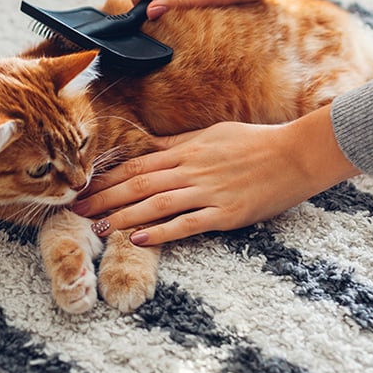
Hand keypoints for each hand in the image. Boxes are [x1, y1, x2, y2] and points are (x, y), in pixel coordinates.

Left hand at [71, 107, 358, 245]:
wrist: (296, 154)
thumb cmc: (256, 142)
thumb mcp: (214, 133)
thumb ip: (181, 142)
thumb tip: (151, 145)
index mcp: (187, 150)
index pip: (138, 164)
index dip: (108, 177)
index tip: (84, 186)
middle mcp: (192, 169)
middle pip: (138, 184)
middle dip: (104, 197)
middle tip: (77, 210)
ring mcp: (208, 191)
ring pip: (156, 203)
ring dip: (124, 216)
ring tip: (98, 227)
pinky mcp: (226, 212)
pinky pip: (188, 223)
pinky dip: (162, 232)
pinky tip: (138, 239)